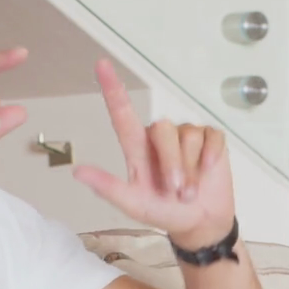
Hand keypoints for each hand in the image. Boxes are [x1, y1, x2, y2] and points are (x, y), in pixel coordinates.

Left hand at [74, 59, 236, 247]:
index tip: (101, 65)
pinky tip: (208, 171)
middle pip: (163, 130)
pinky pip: (211, 138)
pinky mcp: (211, 140)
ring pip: (189, 136)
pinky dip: (210, 157)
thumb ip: (109, 188)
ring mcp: (187, 136)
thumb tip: (77, 172)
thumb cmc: (164, 212)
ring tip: (190, 191)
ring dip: (191, 169)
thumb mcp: (134, 205)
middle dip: (172, 164)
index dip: (113, 89)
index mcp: (138, 148)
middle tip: (176, 193)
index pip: (122, 114)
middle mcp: (161, 137)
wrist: (200, 223)